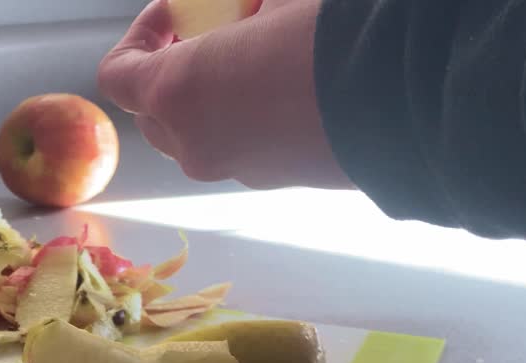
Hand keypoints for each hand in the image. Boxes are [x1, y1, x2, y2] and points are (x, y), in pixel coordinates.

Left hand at [98, 0, 350, 188]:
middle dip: (172, 72)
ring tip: (256, 59)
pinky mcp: (277, 182)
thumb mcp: (279, 1)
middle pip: (154, 114)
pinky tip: (290, 87)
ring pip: (198, 138)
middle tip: (213, 34)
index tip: (176, 13)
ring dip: (210, 99)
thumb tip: (250, 7)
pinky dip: (247, 121)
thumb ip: (243, 6)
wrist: (407, 94)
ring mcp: (234, 170)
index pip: (117, 76)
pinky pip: (242, 150)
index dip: (139, 38)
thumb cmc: (328, 36)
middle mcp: (193, 144)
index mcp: (176, 93)